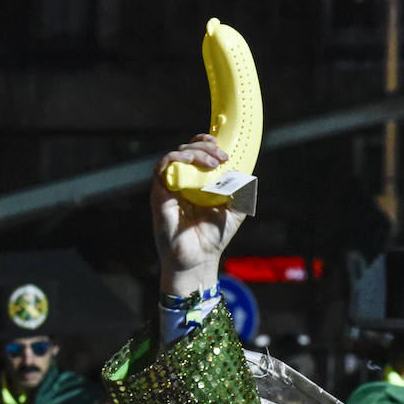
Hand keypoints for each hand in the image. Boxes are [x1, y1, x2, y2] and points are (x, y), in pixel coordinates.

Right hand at [151, 135, 248, 295]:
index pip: (196, 153)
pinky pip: (162, 168)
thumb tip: (244, 172)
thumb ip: (241, 192)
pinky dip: (176, 159)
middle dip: (205, 147)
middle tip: (222, 157)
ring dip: (194, 152)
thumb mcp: (235, 211)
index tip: (219, 144)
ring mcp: (169, 187)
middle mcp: (181, 182)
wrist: (199, 259)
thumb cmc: (214, 237)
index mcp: (196, 182)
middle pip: (186, 150)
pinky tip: (193, 163)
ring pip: (175, 155)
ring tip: (213, 163)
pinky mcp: (159, 195)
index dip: (205, 143)